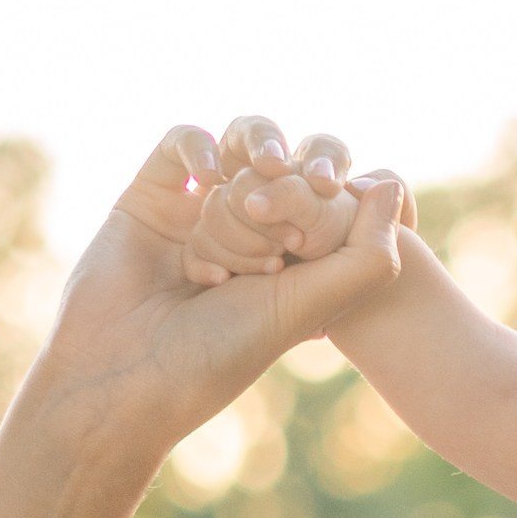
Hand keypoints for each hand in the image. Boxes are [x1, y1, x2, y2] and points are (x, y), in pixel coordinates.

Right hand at [26, 128, 407, 477]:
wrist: (125, 377)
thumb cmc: (220, 351)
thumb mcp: (310, 306)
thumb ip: (366, 255)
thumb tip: (391, 186)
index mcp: (292, 258)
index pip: (331, 193)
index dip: (328, 198)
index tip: (306, 240)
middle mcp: (247, 230)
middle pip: (289, 169)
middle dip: (286, 198)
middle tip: (269, 250)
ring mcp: (198, 208)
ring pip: (242, 151)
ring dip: (253, 174)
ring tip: (251, 204)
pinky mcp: (150, 194)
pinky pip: (184, 140)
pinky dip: (203, 148)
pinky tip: (209, 181)